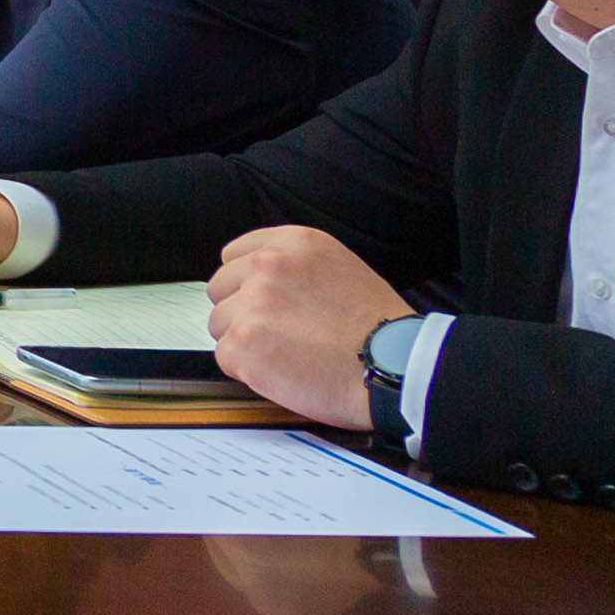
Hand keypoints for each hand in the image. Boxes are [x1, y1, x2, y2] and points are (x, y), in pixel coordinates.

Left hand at [206, 226, 407, 427]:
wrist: (394, 368)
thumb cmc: (378, 328)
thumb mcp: (339, 267)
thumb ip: (295, 266)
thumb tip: (255, 279)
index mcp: (292, 243)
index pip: (233, 256)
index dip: (245, 284)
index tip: (264, 302)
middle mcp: (267, 266)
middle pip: (221, 289)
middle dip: (242, 312)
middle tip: (279, 334)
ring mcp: (251, 305)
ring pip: (220, 324)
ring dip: (245, 342)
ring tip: (287, 354)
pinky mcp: (242, 344)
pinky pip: (225, 357)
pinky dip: (247, 370)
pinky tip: (282, 371)